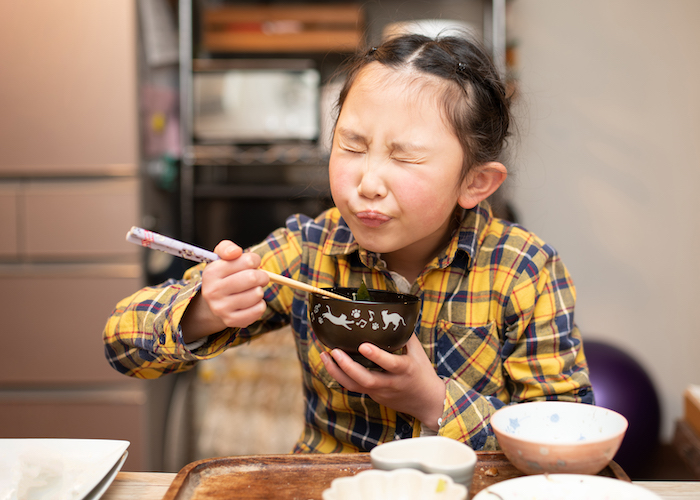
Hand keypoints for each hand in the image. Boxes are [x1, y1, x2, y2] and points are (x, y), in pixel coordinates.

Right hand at [181, 240, 268, 341]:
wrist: (213, 303)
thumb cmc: (223, 276)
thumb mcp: (221, 258)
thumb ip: (227, 248)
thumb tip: (235, 252)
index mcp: (211, 272)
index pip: (247, 261)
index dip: (255, 260)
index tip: (252, 264)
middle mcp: (213, 291)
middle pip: (253, 278)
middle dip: (262, 276)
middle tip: (259, 277)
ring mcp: (221, 308)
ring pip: (257, 294)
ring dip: (259, 290)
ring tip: (252, 290)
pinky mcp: (231, 321)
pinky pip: (258, 309)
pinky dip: (260, 304)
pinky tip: (252, 302)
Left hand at [320, 334, 445, 430]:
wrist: (428, 403)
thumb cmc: (423, 373)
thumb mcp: (418, 352)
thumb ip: (404, 335)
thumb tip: (395, 313)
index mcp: (405, 370)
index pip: (390, 363)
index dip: (376, 356)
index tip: (362, 345)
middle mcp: (391, 383)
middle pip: (366, 380)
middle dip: (347, 367)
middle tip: (333, 351)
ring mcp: (380, 392)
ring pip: (355, 386)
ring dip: (337, 372)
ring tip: (324, 355)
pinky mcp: (374, 397)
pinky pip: (354, 387)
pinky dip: (341, 376)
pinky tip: (330, 364)